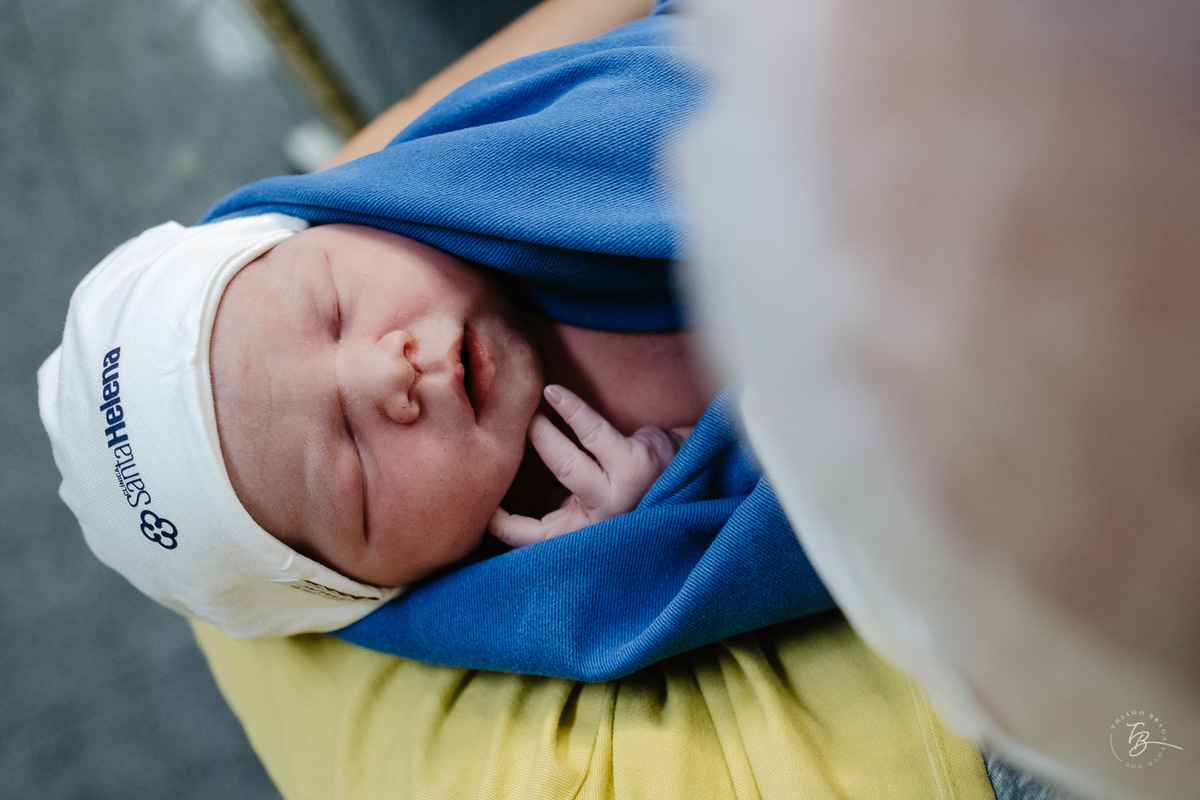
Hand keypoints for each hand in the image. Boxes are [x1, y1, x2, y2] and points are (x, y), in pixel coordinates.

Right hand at [489, 385, 686, 545]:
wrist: (688, 467)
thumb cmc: (629, 485)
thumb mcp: (592, 506)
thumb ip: (561, 509)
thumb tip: (503, 486)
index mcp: (585, 533)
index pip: (532, 541)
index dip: (500, 526)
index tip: (479, 505)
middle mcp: (604, 521)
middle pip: (545, 505)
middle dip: (514, 477)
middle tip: (500, 437)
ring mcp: (622, 494)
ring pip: (567, 462)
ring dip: (542, 434)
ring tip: (528, 409)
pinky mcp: (635, 462)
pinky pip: (592, 430)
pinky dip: (570, 409)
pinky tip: (554, 394)